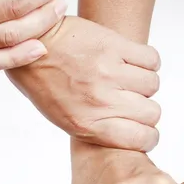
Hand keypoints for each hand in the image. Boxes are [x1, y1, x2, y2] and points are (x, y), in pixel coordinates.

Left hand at [7, 16, 161, 150]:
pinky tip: (127, 60)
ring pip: (152, 85)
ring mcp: (108, 72)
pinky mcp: (114, 46)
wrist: (30, 43)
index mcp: (85, 124)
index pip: (140, 139)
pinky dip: (145, 60)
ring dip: (142, 82)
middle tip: (128, 99)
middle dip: (144, 109)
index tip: (143, 129)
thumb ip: (97, 127)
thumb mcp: (64, 117)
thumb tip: (131, 131)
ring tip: (123, 77)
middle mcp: (99, 101)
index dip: (147, 137)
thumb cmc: (45, 82)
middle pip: (152, 113)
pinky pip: (151, 59)